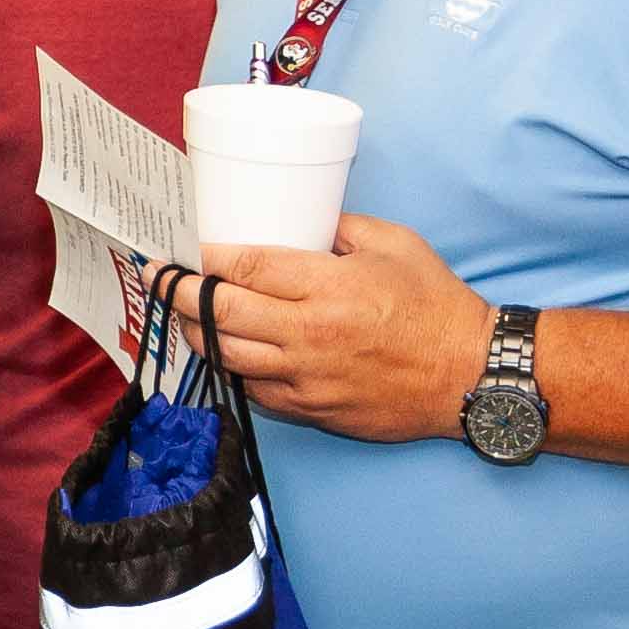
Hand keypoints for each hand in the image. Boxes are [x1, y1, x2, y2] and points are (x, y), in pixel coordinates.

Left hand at [198, 219, 489, 443]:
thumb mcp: (394, 244)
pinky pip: (255, 391)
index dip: (206, 259)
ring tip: (182, 314)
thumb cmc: (436, 304)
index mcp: (327, 287)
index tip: (186, 249)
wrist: (469, 374)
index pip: (245, 269)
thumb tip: (302, 218)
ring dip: (196, 333)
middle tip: (159, 278)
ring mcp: (306, 378)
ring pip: (227, 357)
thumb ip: (342, 227)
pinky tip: (226, 352)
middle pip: (221, 313)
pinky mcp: (312, 410)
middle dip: (180, 293)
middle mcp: (308, 334)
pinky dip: (234, 370)